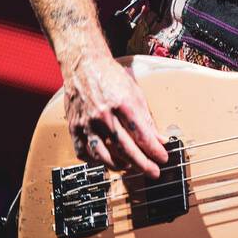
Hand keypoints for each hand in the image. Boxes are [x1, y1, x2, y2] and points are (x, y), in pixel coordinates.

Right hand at [62, 54, 170, 177]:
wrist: (84, 66)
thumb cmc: (111, 78)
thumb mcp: (135, 94)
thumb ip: (147, 119)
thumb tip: (160, 140)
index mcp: (123, 104)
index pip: (142, 135)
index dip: (154, 151)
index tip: (163, 159)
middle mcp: (104, 115)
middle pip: (125, 149)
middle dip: (143, 164)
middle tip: (154, 172)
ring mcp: (87, 123)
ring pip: (104, 156)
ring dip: (120, 165)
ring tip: (131, 166)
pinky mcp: (74, 128)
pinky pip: (84, 153)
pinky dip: (96, 161)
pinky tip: (106, 160)